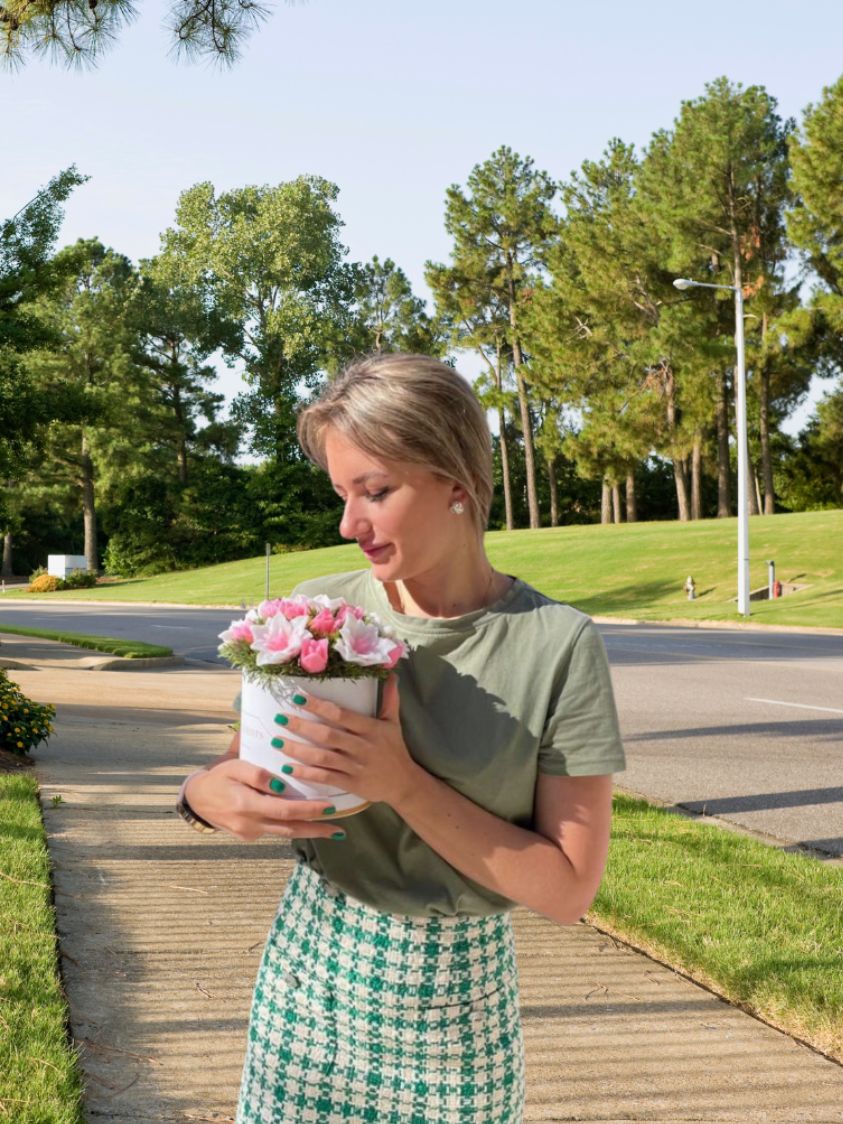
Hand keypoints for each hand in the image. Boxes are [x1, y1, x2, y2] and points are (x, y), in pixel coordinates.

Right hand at [184, 744, 343, 841]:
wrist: (197, 799)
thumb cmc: (219, 776)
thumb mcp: (233, 766)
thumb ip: (256, 774)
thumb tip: (279, 782)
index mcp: (246, 803)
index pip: (282, 809)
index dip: (306, 809)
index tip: (327, 806)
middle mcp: (250, 823)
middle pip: (289, 827)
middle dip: (317, 827)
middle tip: (339, 828)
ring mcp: (250, 832)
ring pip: (285, 833)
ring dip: (311, 832)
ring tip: (335, 832)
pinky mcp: (250, 835)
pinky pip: (276, 832)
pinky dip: (295, 828)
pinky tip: (311, 824)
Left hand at [276, 674, 418, 808]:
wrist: (404, 783)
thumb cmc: (395, 749)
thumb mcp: (393, 722)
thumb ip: (390, 698)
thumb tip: (391, 673)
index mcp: (370, 729)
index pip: (340, 714)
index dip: (318, 706)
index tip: (297, 697)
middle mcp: (361, 747)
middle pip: (326, 735)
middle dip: (301, 726)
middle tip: (279, 717)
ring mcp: (355, 766)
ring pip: (322, 757)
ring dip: (297, 750)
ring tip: (277, 742)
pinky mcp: (350, 784)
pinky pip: (325, 777)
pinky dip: (306, 773)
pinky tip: (288, 768)